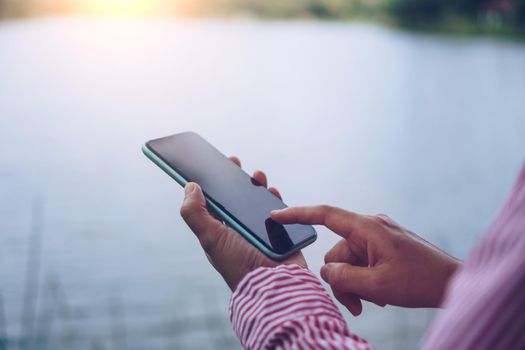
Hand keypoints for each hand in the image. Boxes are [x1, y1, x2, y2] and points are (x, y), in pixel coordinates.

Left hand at [180, 156, 306, 290]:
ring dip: (255, 186)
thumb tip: (189, 186)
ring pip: (256, 202)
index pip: (212, 204)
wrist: (274, 286)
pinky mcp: (280, 232)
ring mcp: (260, 230)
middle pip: (235, 199)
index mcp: (220, 232)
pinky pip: (277, 210)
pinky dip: (274, 198)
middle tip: (233, 162)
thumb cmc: (240, 265)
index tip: (210, 166)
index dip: (210, 185)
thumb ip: (194, 213)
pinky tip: (271, 191)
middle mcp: (239, 230)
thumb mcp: (210, 238)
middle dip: (234, 180)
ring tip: (256, 175)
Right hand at [271, 206, 461, 314]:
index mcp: (367, 227)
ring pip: (348, 261)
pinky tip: (380, 294)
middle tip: (357, 304)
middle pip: (336, 253)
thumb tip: (326, 270)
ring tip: (374, 300)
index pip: (325, 215)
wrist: (452, 281)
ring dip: (355, 284)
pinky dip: (364, 279)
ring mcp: (377, 236)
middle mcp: (370, 226)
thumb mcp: (377, 285)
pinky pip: (361, 262)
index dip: (297, 215)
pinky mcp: (382, 246)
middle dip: (341, 280)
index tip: (275, 216)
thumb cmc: (420, 280)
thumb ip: (343, 277)